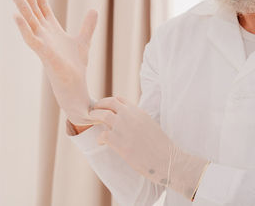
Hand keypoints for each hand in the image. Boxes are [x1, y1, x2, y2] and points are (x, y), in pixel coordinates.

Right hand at [8, 0, 97, 124]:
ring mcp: (42, 43)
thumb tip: (93, 10)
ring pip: (29, 21)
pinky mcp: (44, 54)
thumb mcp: (83, 41)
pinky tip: (17, 16)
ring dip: (21, 6)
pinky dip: (23, 28)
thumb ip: (87, 26)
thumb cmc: (75, 66)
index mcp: (52, 30)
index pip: (43, 6)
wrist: (75, 86)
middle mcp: (44, 34)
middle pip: (33, 9)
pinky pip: (31, 39)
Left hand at [89, 97, 209, 200]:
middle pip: (108, 103)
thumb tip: (128, 121)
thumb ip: (137, 120)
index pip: (119, 99)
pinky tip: (101, 142)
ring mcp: (123, 128)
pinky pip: (102, 135)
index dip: (109, 102)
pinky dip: (99, 138)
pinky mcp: (118, 142)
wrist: (167, 160)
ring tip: (91, 122)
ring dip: (94, 117)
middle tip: (93, 111)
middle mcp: (129, 116)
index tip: (104, 107)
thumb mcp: (150, 125)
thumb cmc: (161, 146)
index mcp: (138, 111)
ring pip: (101, 115)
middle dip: (98, 106)